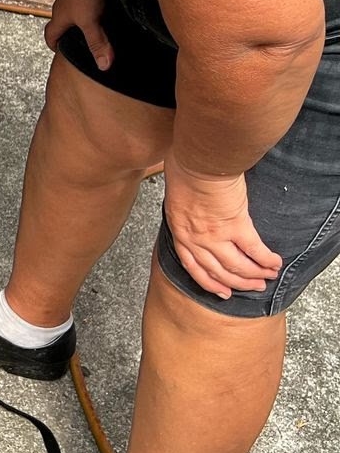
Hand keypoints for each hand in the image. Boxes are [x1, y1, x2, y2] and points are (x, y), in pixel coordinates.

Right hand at [45, 0, 112, 69]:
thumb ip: (97, 43)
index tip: (60, 53)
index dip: (54, 46)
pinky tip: (104, 11)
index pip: (50, 36)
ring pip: (74, 14)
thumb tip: (103, 65)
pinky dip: (92, 9)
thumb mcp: (91, 22)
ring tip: (96, 30)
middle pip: (61, 25)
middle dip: (69, 35)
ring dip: (82, 22)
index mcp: (59, 18)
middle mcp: (63, 7)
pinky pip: (85, 3)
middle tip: (80, 44)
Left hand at [163, 155, 281, 298]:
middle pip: (219, 272)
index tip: (223, 292)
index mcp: (180, 232)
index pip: (193, 267)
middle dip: (238, 283)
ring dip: (255, 275)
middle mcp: (195, 239)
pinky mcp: (235, 226)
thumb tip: (198, 218)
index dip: (210, 283)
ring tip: (267, 277)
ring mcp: (214, 236)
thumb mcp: (177, 197)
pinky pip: (254, 250)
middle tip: (254, 287)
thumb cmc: (186, 169)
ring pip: (238, 266)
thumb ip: (187, 214)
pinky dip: (266, 259)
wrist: (198, 160)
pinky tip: (274, 262)